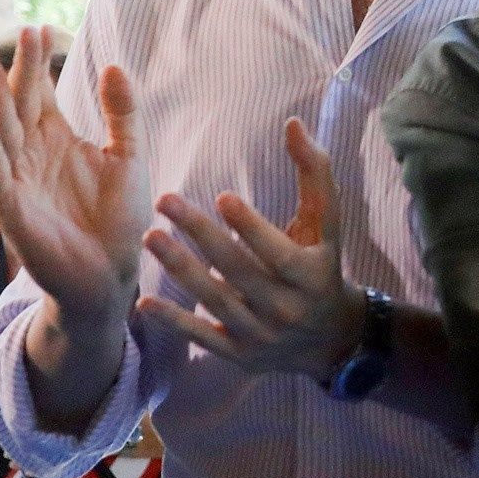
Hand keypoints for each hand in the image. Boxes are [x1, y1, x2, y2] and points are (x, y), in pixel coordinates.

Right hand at [0, 24, 150, 325]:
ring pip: (1, 128)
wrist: (110, 274)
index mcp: (58, 141)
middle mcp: (33, 154)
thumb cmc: (120, 220)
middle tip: (19, 31)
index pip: (41, 94)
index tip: (40, 28)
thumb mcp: (129, 158)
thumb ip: (123, 114)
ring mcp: (18, 177)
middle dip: (16, 69)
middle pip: (18, 103)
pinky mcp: (11, 203)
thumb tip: (114, 65)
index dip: (39, 63)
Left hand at [137, 118, 368, 381]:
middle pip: (240, 270)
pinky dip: (175, 322)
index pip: (279, 252)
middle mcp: (287, 308)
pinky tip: (145, 302)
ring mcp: (261, 334)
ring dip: (181, 269)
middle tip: (166, 201)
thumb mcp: (328, 225)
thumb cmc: (323, 267)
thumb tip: (292, 124)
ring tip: (150, 237)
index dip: (252, 227)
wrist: (333, 338)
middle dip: (201, 235)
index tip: (223, 198)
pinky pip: (204, 337)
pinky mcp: (239, 354)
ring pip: (216, 300)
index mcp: (312, 276)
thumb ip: (314, 174)